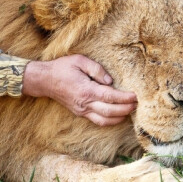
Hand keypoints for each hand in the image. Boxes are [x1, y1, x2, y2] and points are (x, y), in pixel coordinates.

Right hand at [22, 55, 136, 125]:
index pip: (110, 97)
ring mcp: (82, 110)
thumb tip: (110, 81)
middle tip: (137, 103)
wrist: (44, 80)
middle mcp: (85, 104)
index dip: (125, 98)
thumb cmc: (62, 68)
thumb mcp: (79, 60)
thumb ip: (96, 69)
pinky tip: (118, 115)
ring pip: (105, 120)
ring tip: (130, 110)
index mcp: (86, 90)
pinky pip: (98, 121)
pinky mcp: (80, 113)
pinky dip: (110, 120)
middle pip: (111, 112)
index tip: (136, 96)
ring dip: (120, 117)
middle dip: (126, 109)